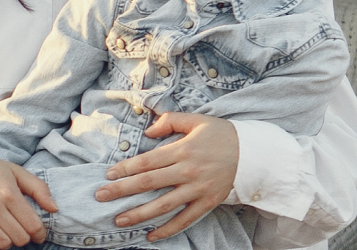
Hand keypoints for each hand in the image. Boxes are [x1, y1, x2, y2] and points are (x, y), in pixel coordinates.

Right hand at [0, 155, 56, 249]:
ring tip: (4, 233)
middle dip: (23, 237)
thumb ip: (38, 188)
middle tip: (18, 231)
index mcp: (9, 192)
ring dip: (6, 242)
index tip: (38, 234)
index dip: (40, 234)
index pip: (33, 225)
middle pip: (19, 237)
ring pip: (2, 244)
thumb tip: (54, 208)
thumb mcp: (14, 171)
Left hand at [100, 112, 238, 239]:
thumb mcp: (198, 120)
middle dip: (121, 190)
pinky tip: (150, 235)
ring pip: (163, 205)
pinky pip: (185, 219)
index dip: (125, 169)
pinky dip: (168, 229)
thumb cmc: (224, 135)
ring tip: (119, 220)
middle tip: (100, 196)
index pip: (146, 161)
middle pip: (148, 183)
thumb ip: (171, 121)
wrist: (256, 153)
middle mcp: (188, 171)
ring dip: (139, 214)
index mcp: (182, 150)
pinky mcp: (208, 203)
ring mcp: (198, 189)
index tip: (109, 175)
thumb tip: (149, 130)